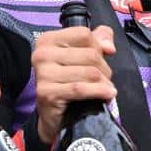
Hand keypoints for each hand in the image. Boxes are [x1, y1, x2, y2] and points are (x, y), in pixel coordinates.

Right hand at [30, 24, 116, 147]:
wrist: (54, 115)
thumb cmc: (69, 82)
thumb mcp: (83, 55)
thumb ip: (99, 40)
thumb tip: (109, 46)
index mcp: (48, 39)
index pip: (84, 35)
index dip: (98, 47)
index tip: (100, 59)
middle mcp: (42, 54)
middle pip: (89, 54)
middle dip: (104, 68)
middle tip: (104, 79)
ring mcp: (43, 73)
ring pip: (89, 72)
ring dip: (103, 82)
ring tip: (105, 88)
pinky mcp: (46, 92)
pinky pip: (80, 89)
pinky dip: (98, 92)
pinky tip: (107, 94)